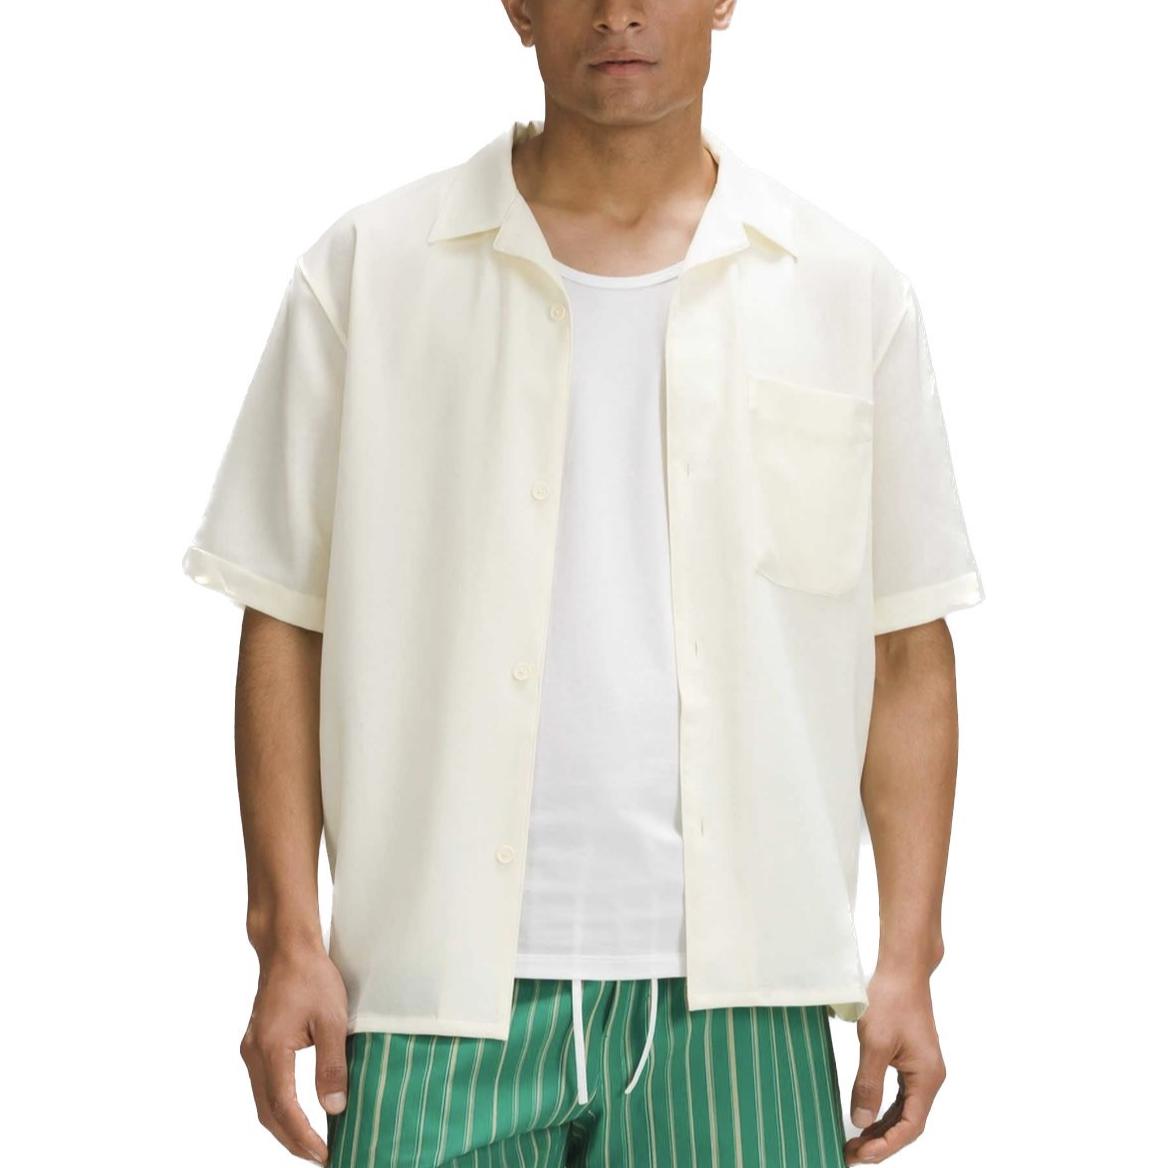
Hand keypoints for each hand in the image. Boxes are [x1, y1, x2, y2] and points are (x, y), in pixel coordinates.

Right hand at [239, 945, 350, 1163]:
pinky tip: (297, 1112)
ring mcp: (251, 1049)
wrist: (287, 948)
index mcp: (270, 1050)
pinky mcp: (256, 1043)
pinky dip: (279, 1106)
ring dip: (284, 1126)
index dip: (303, 1136)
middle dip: (292, 1140)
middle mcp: (254, 1054)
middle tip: (320, 1156)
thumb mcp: (331, 1020)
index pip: (284, 1109)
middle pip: (268, 1113)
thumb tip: (335, 1108)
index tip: (324, 1154)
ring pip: (263, 1102)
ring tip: (311, 1142)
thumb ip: (332, 1065)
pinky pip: (264, 1086)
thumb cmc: (311, 977)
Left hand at [844, 965, 945, 1163]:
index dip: (886, 1145)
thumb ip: (868, 1084)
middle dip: (882, 1141)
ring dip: (882, 1128)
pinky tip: (867, 1116)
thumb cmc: (890, 999)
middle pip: (908, 1123)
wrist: (902, 969)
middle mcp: (929, 1078)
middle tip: (851, 1153)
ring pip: (904, 1110)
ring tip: (856, 1141)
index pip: (910, 1126)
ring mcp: (922, 1069)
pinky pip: (900, 1095)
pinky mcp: (911, 1060)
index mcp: (927, 1078)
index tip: (861, 1154)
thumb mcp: (875, 1044)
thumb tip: (861, 1121)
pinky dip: (884, 1109)